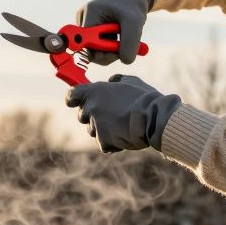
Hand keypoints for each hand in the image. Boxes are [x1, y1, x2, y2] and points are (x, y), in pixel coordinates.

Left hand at [65, 74, 181, 152]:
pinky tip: (125, 137)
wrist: (154, 118)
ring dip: (102, 129)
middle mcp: (91, 108)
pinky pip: (103, 143)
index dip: (73, 99)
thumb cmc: (144, 98)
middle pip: (82, 115)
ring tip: (121, 126)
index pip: (71, 95)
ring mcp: (96, 125)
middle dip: (92, 116)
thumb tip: (111, 81)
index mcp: (94, 91)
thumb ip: (116, 81)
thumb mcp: (131, 81)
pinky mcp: (103, 141)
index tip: (74, 101)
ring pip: (92, 130)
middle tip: (110, 115)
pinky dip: (112, 143)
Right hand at [74, 0, 158, 64]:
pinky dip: (111, 46)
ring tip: (123, 36)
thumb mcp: (135, 22)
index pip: (84, 43)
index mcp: (89, 13)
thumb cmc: (132, 4)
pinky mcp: (91, 29)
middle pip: (89, 49)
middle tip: (125, 48)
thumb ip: (130, 42)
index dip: (99, 53)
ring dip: (112, 49)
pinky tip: (118, 35)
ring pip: (95, 50)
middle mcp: (83, 19)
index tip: (116, 54)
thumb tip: (125, 61)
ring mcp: (86, 24)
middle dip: (108, 53)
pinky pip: (99, 46)